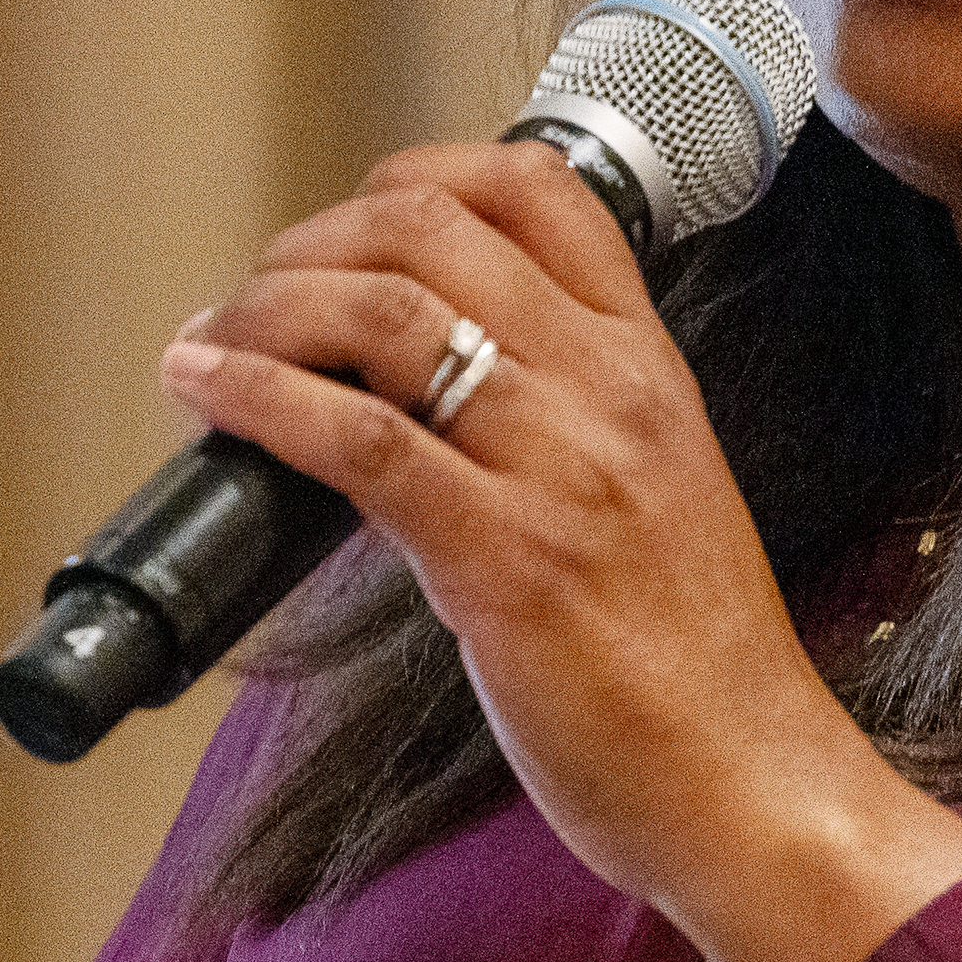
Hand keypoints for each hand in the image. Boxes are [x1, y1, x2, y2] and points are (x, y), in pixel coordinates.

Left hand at [160, 144, 961, 961]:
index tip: (349, 226)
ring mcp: (561, 469)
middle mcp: (610, 393)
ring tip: (213, 344)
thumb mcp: (659, 500)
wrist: (753, 786)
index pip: (538, 189)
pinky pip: (361, 439)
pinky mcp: (506, 561)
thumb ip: (569, 432)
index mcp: (651, 369)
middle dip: (312, 243)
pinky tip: (209, 392)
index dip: (415, 175)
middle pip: (433, 227)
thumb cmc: (703, 673)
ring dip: (267, 311)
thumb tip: (430, 409)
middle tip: (258, 297)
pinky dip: (260, 398)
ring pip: (386, 313)